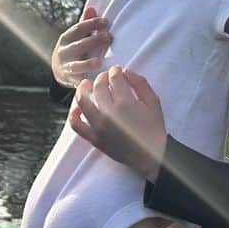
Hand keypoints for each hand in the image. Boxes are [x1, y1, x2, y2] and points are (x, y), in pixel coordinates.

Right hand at [51, 5, 112, 87]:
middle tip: (109, 37)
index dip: (91, 24)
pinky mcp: (72, 82)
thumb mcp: (76, 36)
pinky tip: (98, 81)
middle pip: (78, 46)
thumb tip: (92, 8)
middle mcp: (63, 53)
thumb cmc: (74, 48)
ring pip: (76, 66)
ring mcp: (66, 68)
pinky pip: (80, 82)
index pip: (78, 29)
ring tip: (99, 62)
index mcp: (65, 39)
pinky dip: (88, 83)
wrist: (59, 70)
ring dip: (87, 64)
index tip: (106, 22)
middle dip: (93, 41)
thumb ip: (85, 23)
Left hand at [68, 66, 166, 182]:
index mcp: (125, 103)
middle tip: (106, 77)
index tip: (116, 71)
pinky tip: (78, 107)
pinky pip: (76, 124)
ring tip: (86, 85)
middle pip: (98, 87)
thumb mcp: (154, 103)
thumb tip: (126, 71)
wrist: (150, 156)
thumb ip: (141, 84)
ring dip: (83, 89)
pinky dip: (74, 114)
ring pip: (83, 101)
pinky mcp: (93, 138)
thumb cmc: (154, 129)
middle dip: (102, 77)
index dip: (115, 71)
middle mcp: (109, 113)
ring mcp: (98, 126)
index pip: (114, 79)